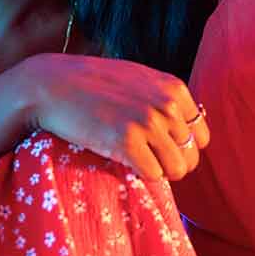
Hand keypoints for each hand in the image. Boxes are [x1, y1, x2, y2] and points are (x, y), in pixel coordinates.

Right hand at [8, 54, 210, 180]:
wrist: (53, 85)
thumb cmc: (93, 85)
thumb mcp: (139, 80)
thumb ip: (165, 100)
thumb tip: (187, 130)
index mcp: (174, 89)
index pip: (201, 135)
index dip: (182, 149)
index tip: (160, 150)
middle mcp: (166, 105)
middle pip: (191, 156)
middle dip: (171, 164)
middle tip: (147, 160)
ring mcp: (147, 123)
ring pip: (176, 169)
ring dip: (158, 172)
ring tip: (136, 163)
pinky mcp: (126, 141)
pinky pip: (152, 175)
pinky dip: (139, 175)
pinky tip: (122, 162)